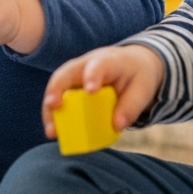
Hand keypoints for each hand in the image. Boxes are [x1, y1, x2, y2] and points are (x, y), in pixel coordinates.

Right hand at [41, 43, 164, 136]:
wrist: (132, 64)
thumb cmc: (137, 75)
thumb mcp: (143, 89)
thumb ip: (131, 107)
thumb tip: (116, 126)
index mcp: (108, 61)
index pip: (98, 65)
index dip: (92, 76)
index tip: (90, 91)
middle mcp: (85, 65)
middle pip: (65, 74)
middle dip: (56, 90)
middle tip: (53, 106)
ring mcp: (74, 76)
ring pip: (56, 88)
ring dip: (50, 110)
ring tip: (51, 131)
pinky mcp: (70, 88)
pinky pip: (58, 100)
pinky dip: (54, 116)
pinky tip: (55, 132)